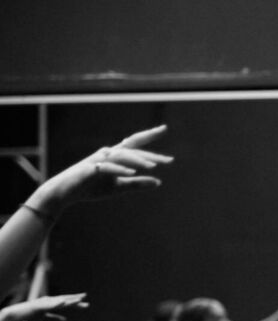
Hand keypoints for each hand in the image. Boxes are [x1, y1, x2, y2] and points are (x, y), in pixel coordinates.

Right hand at [2, 294, 87, 320]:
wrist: (15, 315)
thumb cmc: (29, 316)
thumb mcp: (44, 319)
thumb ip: (54, 319)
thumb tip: (65, 320)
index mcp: (50, 304)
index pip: (66, 303)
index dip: (75, 304)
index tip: (86, 304)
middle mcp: (48, 301)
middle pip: (64, 300)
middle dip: (75, 299)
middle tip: (86, 297)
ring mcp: (43, 303)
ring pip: (59, 301)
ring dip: (69, 300)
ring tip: (79, 299)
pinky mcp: (38, 306)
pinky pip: (49, 305)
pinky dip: (57, 303)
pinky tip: (63, 302)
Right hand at [31, 126, 171, 213]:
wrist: (65, 193)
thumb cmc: (91, 187)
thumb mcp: (119, 187)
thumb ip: (138, 184)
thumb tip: (159, 182)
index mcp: (115, 156)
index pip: (135, 143)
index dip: (149, 135)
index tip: (164, 128)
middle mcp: (108, 154)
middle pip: (132, 151)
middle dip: (151, 155)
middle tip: (169, 161)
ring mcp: (98, 160)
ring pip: (121, 156)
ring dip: (137, 161)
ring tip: (153, 166)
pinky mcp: (89, 169)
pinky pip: (107, 168)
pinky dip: (119, 170)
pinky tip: (132, 173)